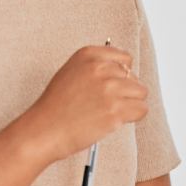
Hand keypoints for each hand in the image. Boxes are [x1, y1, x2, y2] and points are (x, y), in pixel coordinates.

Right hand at [22, 45, 148, 162]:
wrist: (43, 131)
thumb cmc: (55, 107)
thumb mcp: (71, 72)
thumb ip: (95, 67)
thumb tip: (124, 72)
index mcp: (88, 55)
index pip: (125, 58)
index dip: (121, 75)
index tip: (110, 86)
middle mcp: (100, 67)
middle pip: (134, 76)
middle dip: (125, 91)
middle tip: (106, 104)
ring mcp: (109, 88)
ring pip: (141, 92)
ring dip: (130, 104)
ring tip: (111, 112)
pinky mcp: (115, 110)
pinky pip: (141, 109)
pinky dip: (133, 117)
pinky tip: (115, 121)